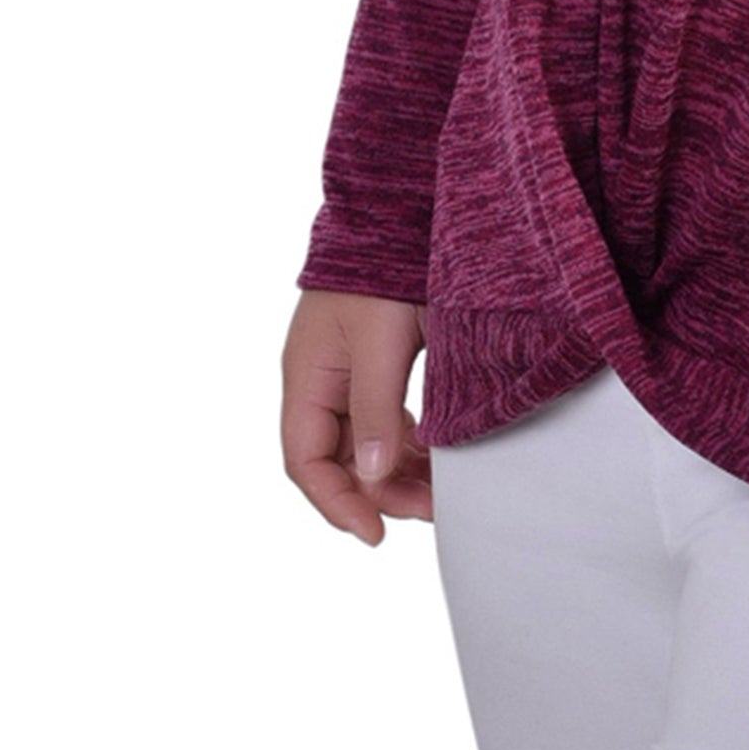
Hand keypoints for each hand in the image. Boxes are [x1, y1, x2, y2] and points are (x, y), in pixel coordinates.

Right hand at [282, 290, 431, 543]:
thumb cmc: (382, 272)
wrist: (400, 215)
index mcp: (306, 377)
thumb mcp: (380, 342)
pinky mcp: (378, 365)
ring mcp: (348, 373)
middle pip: (340, 459)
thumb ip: (376, 407)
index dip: (337, 503)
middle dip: (381, 493)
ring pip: (366, 444)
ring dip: (399, 472)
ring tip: (442, 493)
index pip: (305, 461)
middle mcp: (320, 382)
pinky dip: (410, 444)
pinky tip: (438, 457)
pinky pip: (386, 421)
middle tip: (431, 512)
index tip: (376, 534)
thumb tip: (371, 473)